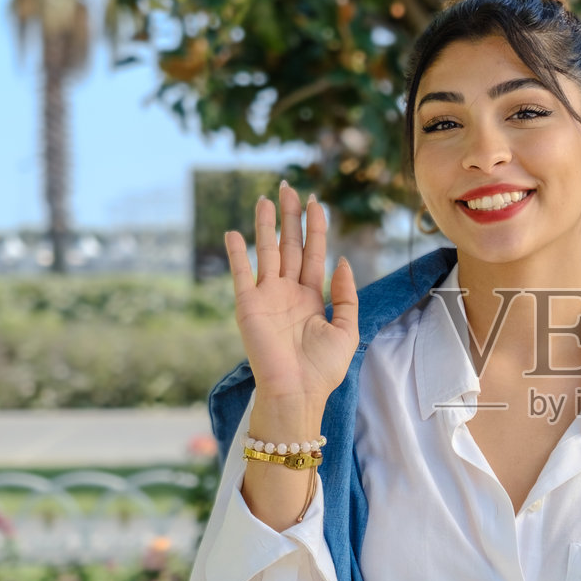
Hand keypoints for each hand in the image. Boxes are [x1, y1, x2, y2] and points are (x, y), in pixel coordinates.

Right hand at [224, 181, 358, 409]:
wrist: (297, 392)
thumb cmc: (322, 369)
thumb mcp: (346, 329)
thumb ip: (346, 295)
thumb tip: (342, 261)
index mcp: (312, 297)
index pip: (314, 253)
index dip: (316, 227)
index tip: (317, 202)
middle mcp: (288, 292)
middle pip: (290, 245)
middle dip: (291, 217)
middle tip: (290, 187)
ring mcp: (267, 297)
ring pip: (267, 252)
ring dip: (266, 225)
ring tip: (267, 198)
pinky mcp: (248, 306)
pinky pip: (241, 274)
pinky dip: (237, 254)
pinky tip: (234, 232)